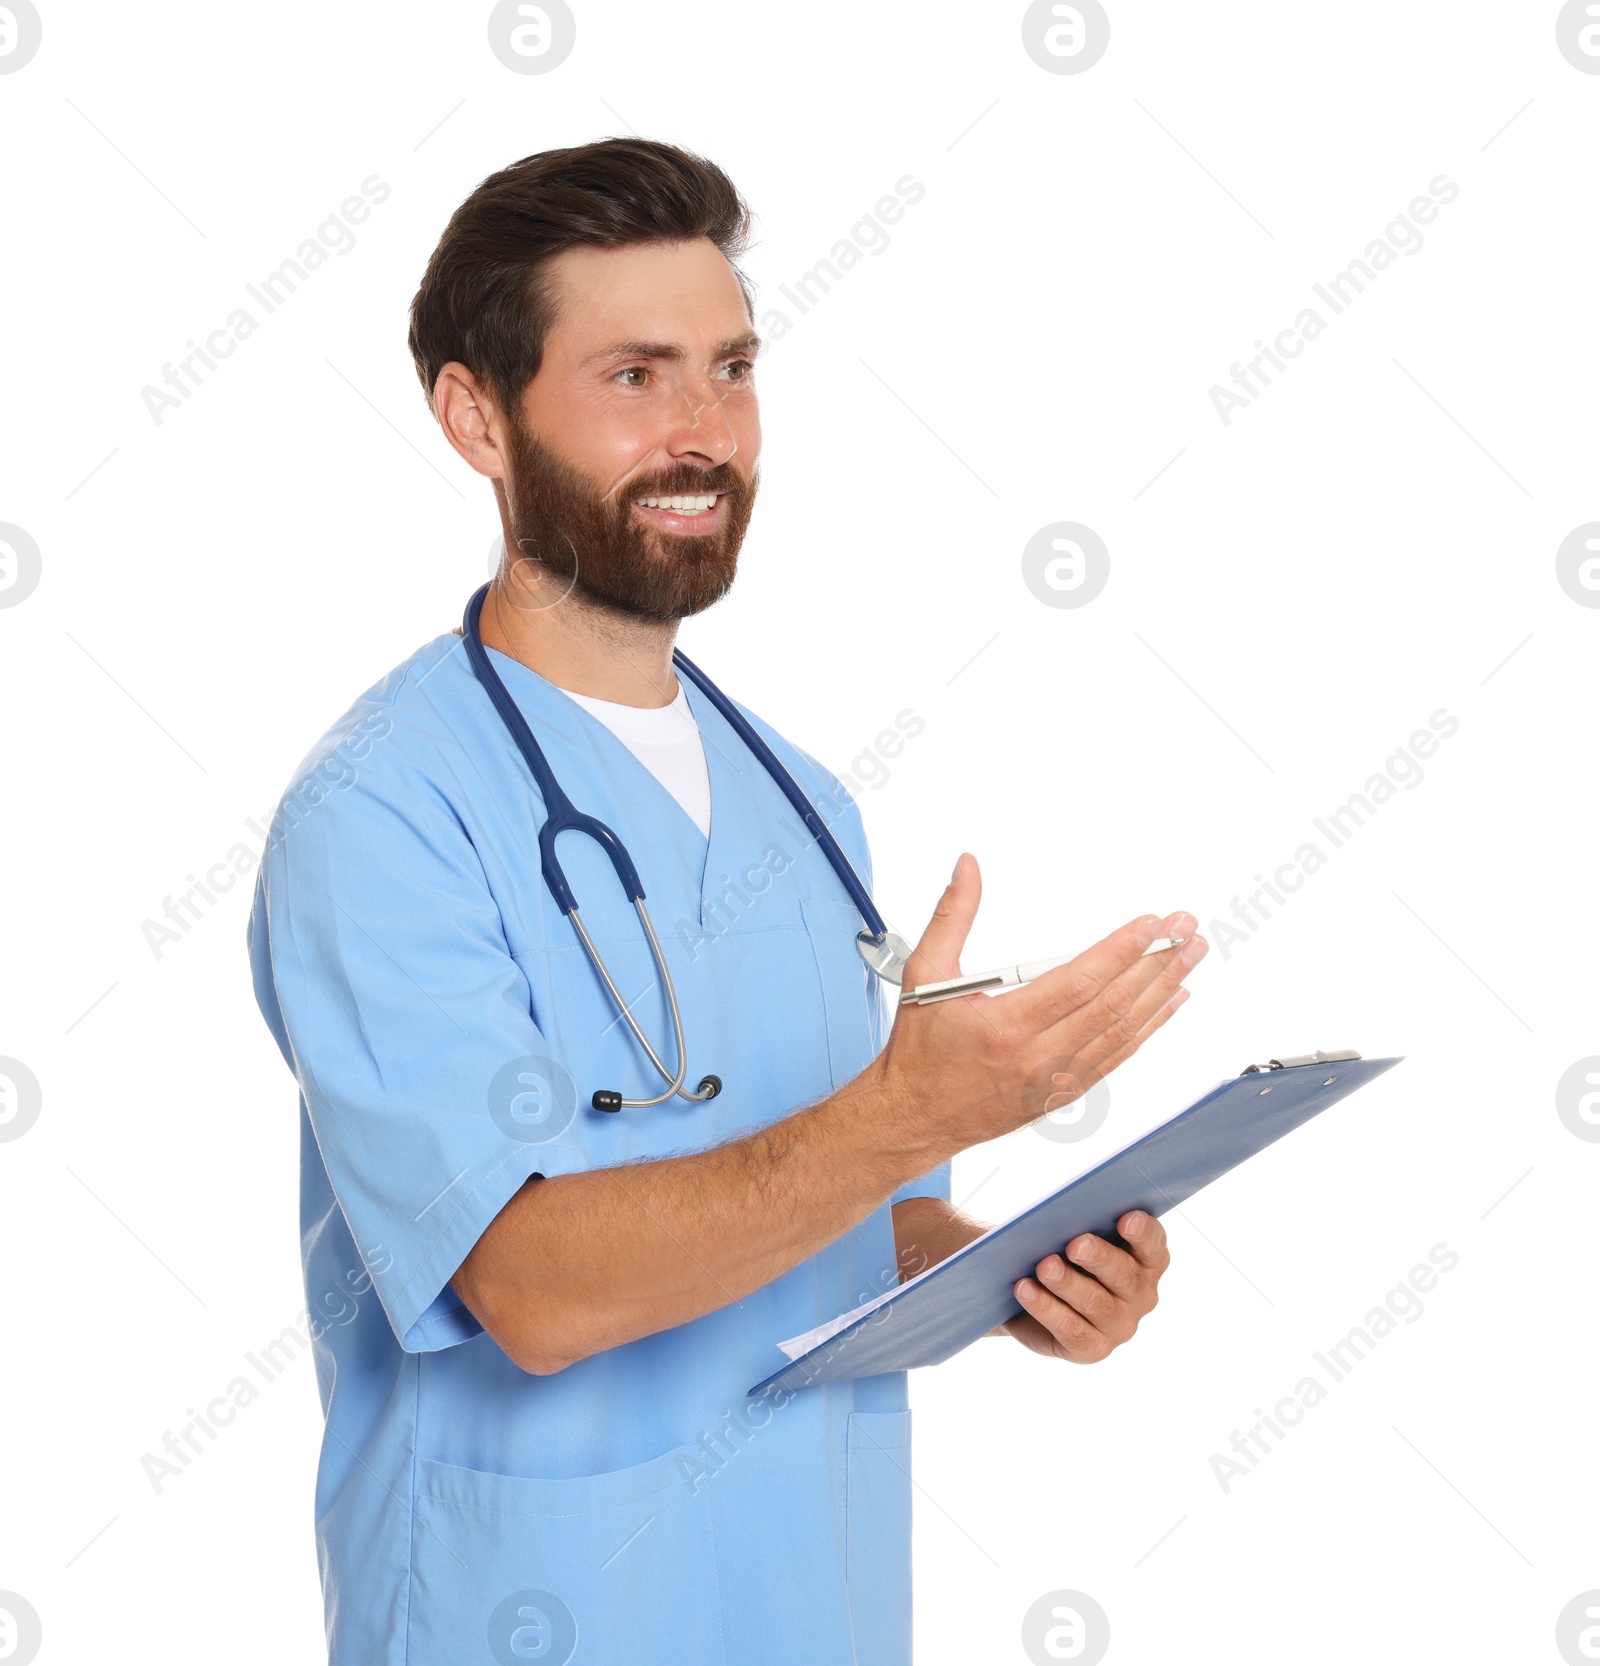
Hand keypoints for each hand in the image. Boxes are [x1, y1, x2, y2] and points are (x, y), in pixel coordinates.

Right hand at [870, 854, 1205, 1162]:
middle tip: (1187, 933)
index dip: (1122, 950)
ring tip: (1189, 960)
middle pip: (1113, 1006)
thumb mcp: (924, 973)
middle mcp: (1037, 1057)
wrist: (913, 1117)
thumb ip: (952, 916)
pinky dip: (1147, 1029)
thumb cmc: (919, 1052)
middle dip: (1157, 964)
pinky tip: (1167, 1003)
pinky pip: (1116, 1058)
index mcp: (1006, 1026)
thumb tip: (968, 869)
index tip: (1152, 925)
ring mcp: (1054, 1080)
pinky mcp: (1062, 1094)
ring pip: (1123, 1033)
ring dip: (1161, 993)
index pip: (1080, 981)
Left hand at [1006, 1210, 1168, 1362]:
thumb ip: (1080, 1223)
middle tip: (1075, 1245)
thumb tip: (1062, 1215)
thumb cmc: (1063, 1254)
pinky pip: (1070, 1328)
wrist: (1035, 1298)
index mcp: (1146, 1261)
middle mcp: (1141, 1296)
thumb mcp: (1075, 1234)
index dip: (1142, 1232)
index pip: (1152, 1244)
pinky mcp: (1092, 1349)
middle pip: (1124, 1275)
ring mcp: (1119, 1326)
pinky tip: (1024, 1289)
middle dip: (1099, 1258)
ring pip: (1095, 1302)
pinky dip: (1045, 1307)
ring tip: (1044, 1266)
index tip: (1126, 1219)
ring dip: (1067, 1283)